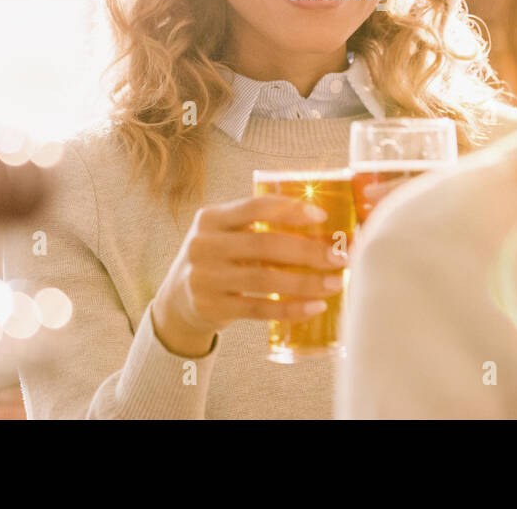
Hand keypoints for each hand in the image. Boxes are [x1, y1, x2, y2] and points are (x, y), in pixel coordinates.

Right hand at [152, 195, 347, 356]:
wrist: (177, 299)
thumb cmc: (217, 258)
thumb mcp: (224, 234)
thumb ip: (258, 226)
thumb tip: (322, 228)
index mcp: (210, 218)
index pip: (255, 206)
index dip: (290, 209)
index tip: (322, 217)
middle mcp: (204, 245)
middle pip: (265, 245)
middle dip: (308, 251)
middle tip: (339, 257)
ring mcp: (205, 278)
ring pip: (265, 279)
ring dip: (305, 282)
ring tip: (333, 283)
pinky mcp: (212, 308)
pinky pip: (259, 309)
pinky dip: (290, 309)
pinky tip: (315, 306)